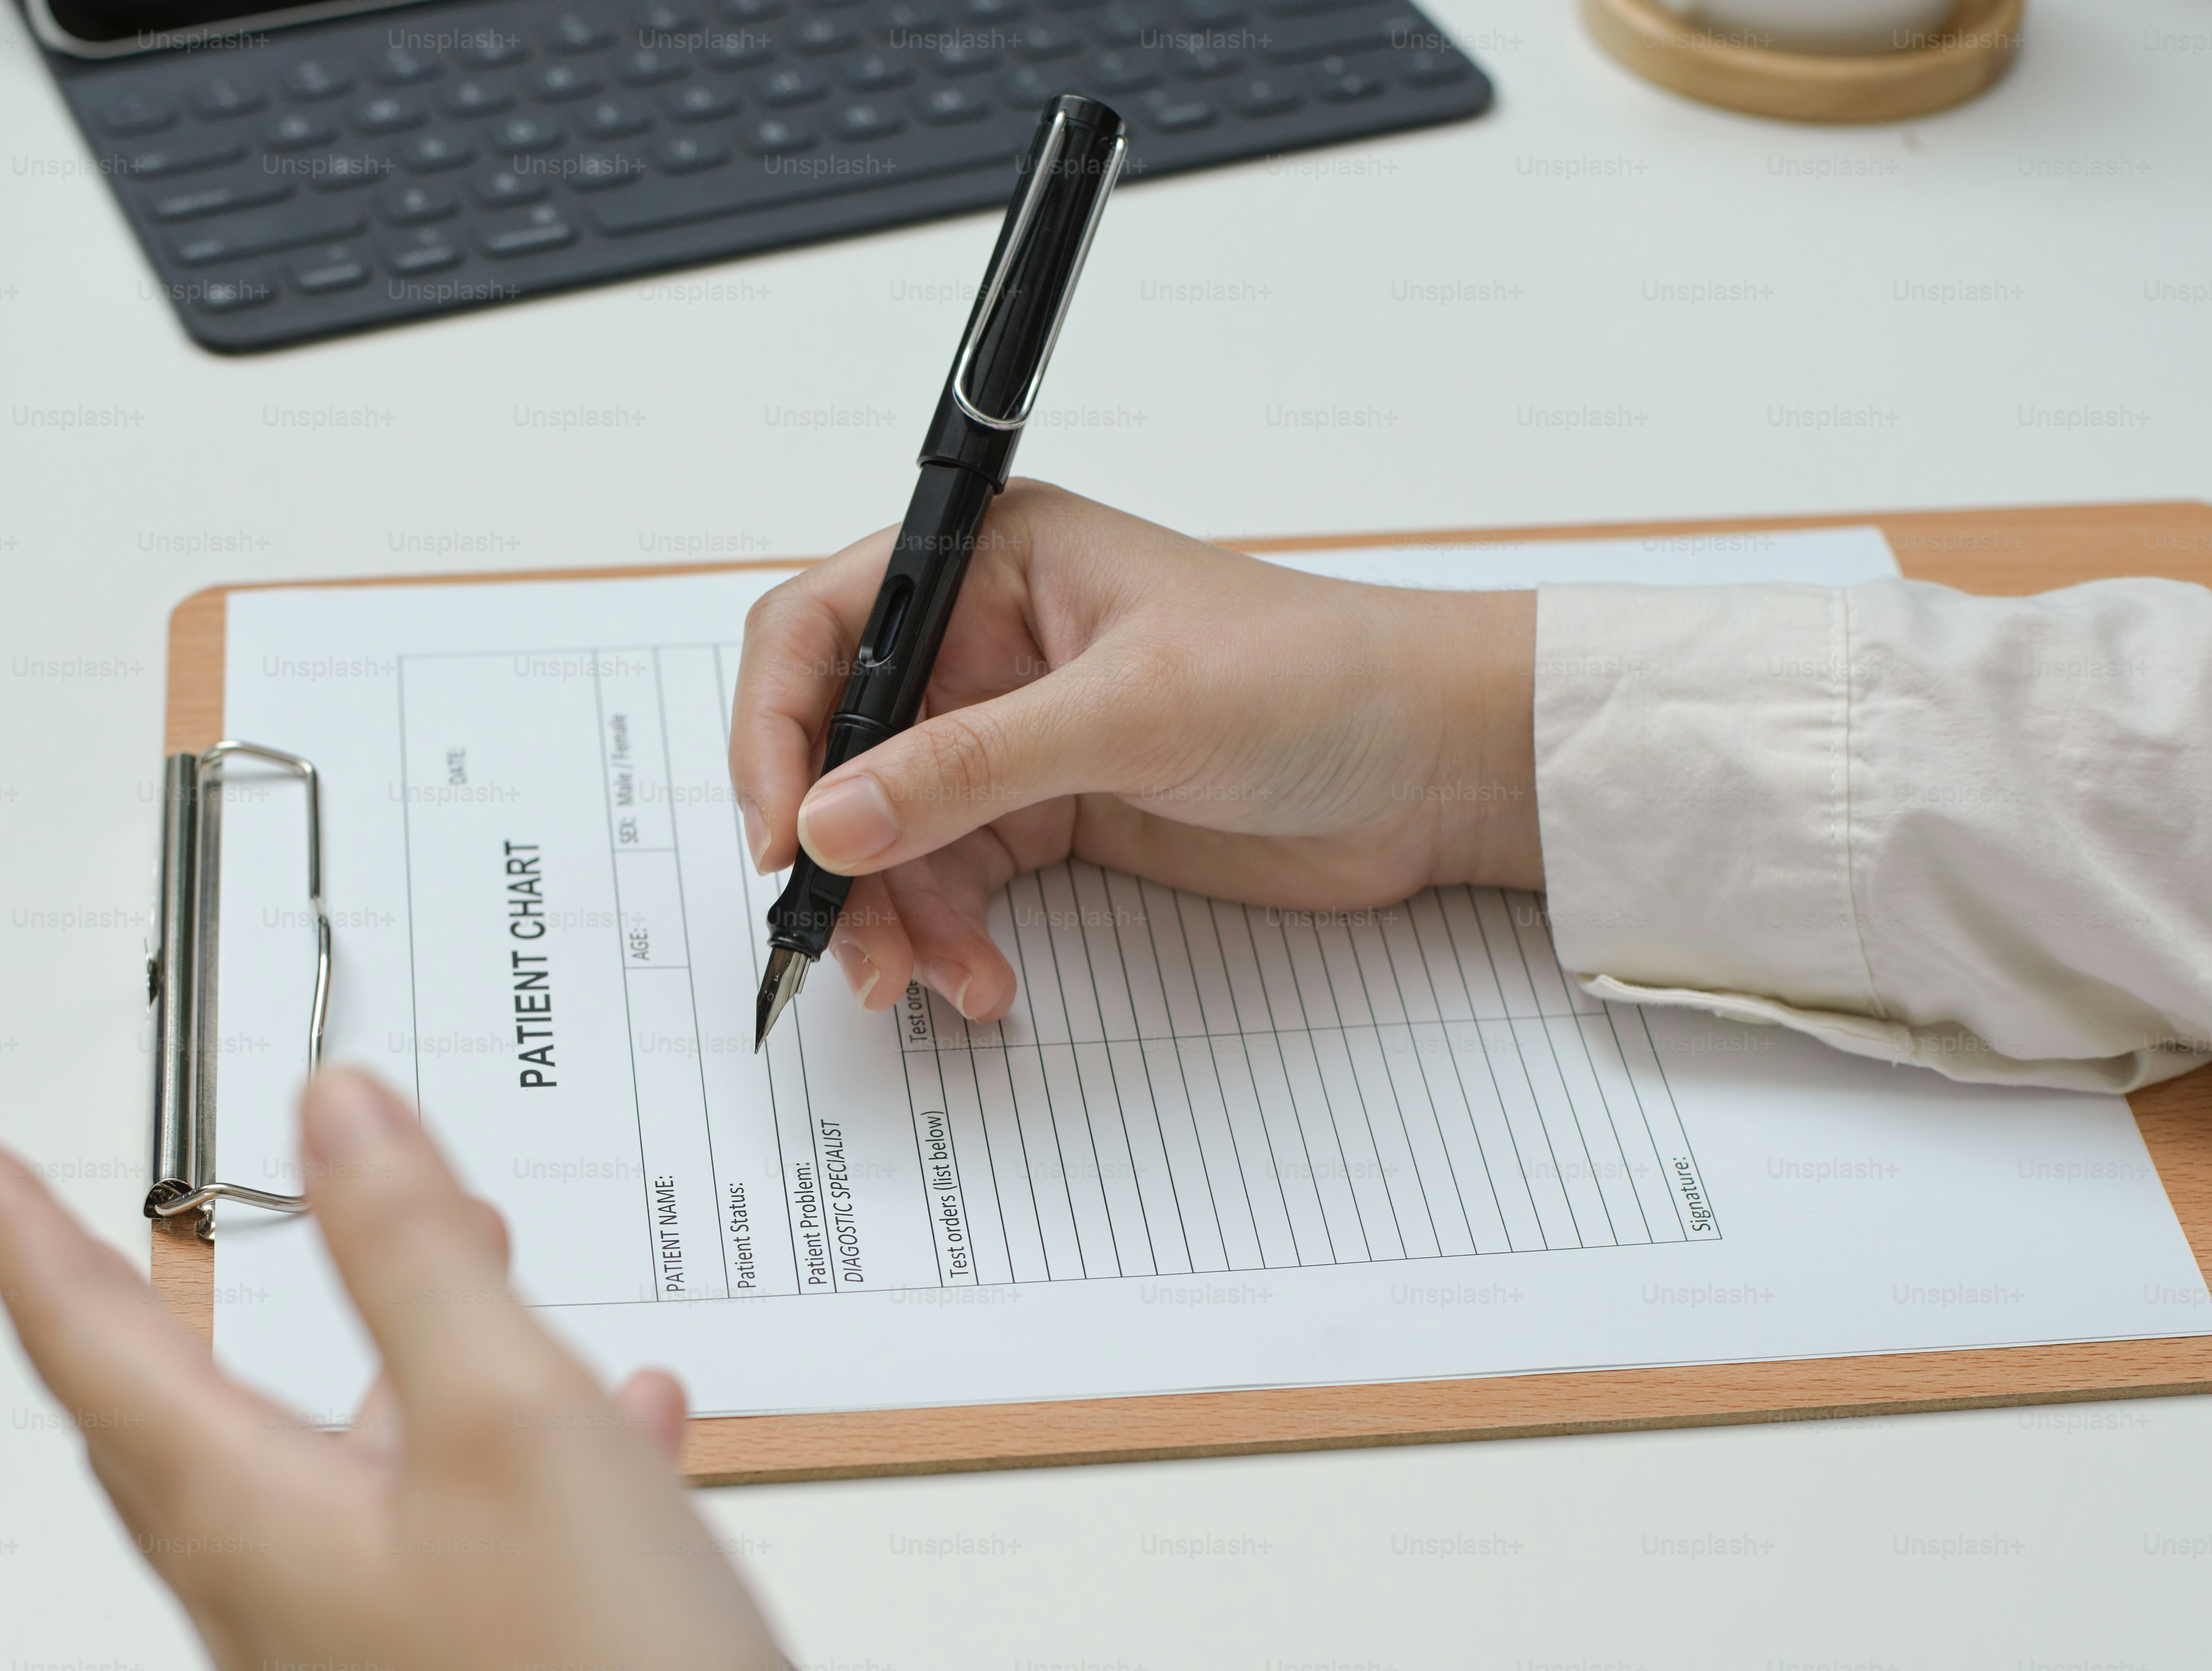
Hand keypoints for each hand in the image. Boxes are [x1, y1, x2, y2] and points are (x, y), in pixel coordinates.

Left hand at [0, 1068, 788, 1670]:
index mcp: (249, 1518)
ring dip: (376, 1353)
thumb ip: (411, 1256)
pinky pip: (445, 1536)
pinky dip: (505, 1447)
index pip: (85, 1339)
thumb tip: (334, 1115)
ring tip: (454, 1256)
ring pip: (325, 1469)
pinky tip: (618, 1422)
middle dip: (156, 1297)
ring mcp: (355, 1646)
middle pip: (172, 1418)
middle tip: (105, 1225)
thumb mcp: (509, 1421)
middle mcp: (275, 1594)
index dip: (11, 1226)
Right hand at [728, 480, 1539, 1019]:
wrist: (1435, 765)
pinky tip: (982, 979)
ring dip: (891, 917)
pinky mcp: (1048, 815)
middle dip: (833, 853)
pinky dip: (948, 939)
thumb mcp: (1133, 710)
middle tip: (847, 946)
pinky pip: (950, 882)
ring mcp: (1010, 736)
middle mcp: (981, 644)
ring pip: (886, 835)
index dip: (776, 732)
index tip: (782, 837)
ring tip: (930, 982)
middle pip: (836, 750)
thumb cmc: (1316, 678)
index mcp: (987, 563)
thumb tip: (833, 817)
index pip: (818, 632)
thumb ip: (971, 765)